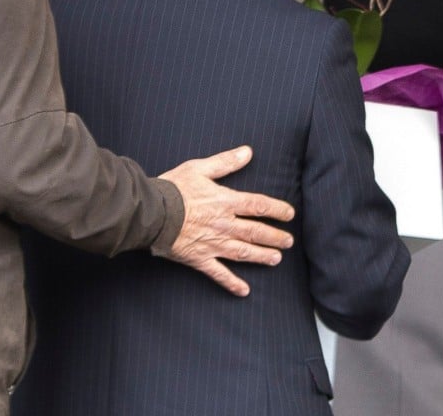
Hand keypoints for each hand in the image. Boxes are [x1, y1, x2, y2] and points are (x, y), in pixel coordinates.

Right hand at [159, 145, 294, 296]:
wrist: (152, 213)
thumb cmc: (173, 188)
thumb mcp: (199, 168)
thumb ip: (225, 162)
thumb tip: (247, 152)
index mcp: (225, 202)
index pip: (258, 206)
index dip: (277, 209)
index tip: (290, 214)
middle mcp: (224, 225)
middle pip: (256, 232)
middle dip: (275, 237)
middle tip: (289, 241)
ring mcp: (213, 244)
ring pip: (244, 253)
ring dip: (262, 256)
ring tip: (276, 259)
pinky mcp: (200, 259)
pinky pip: (220, 274)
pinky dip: (232, 283)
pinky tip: (244, 291)